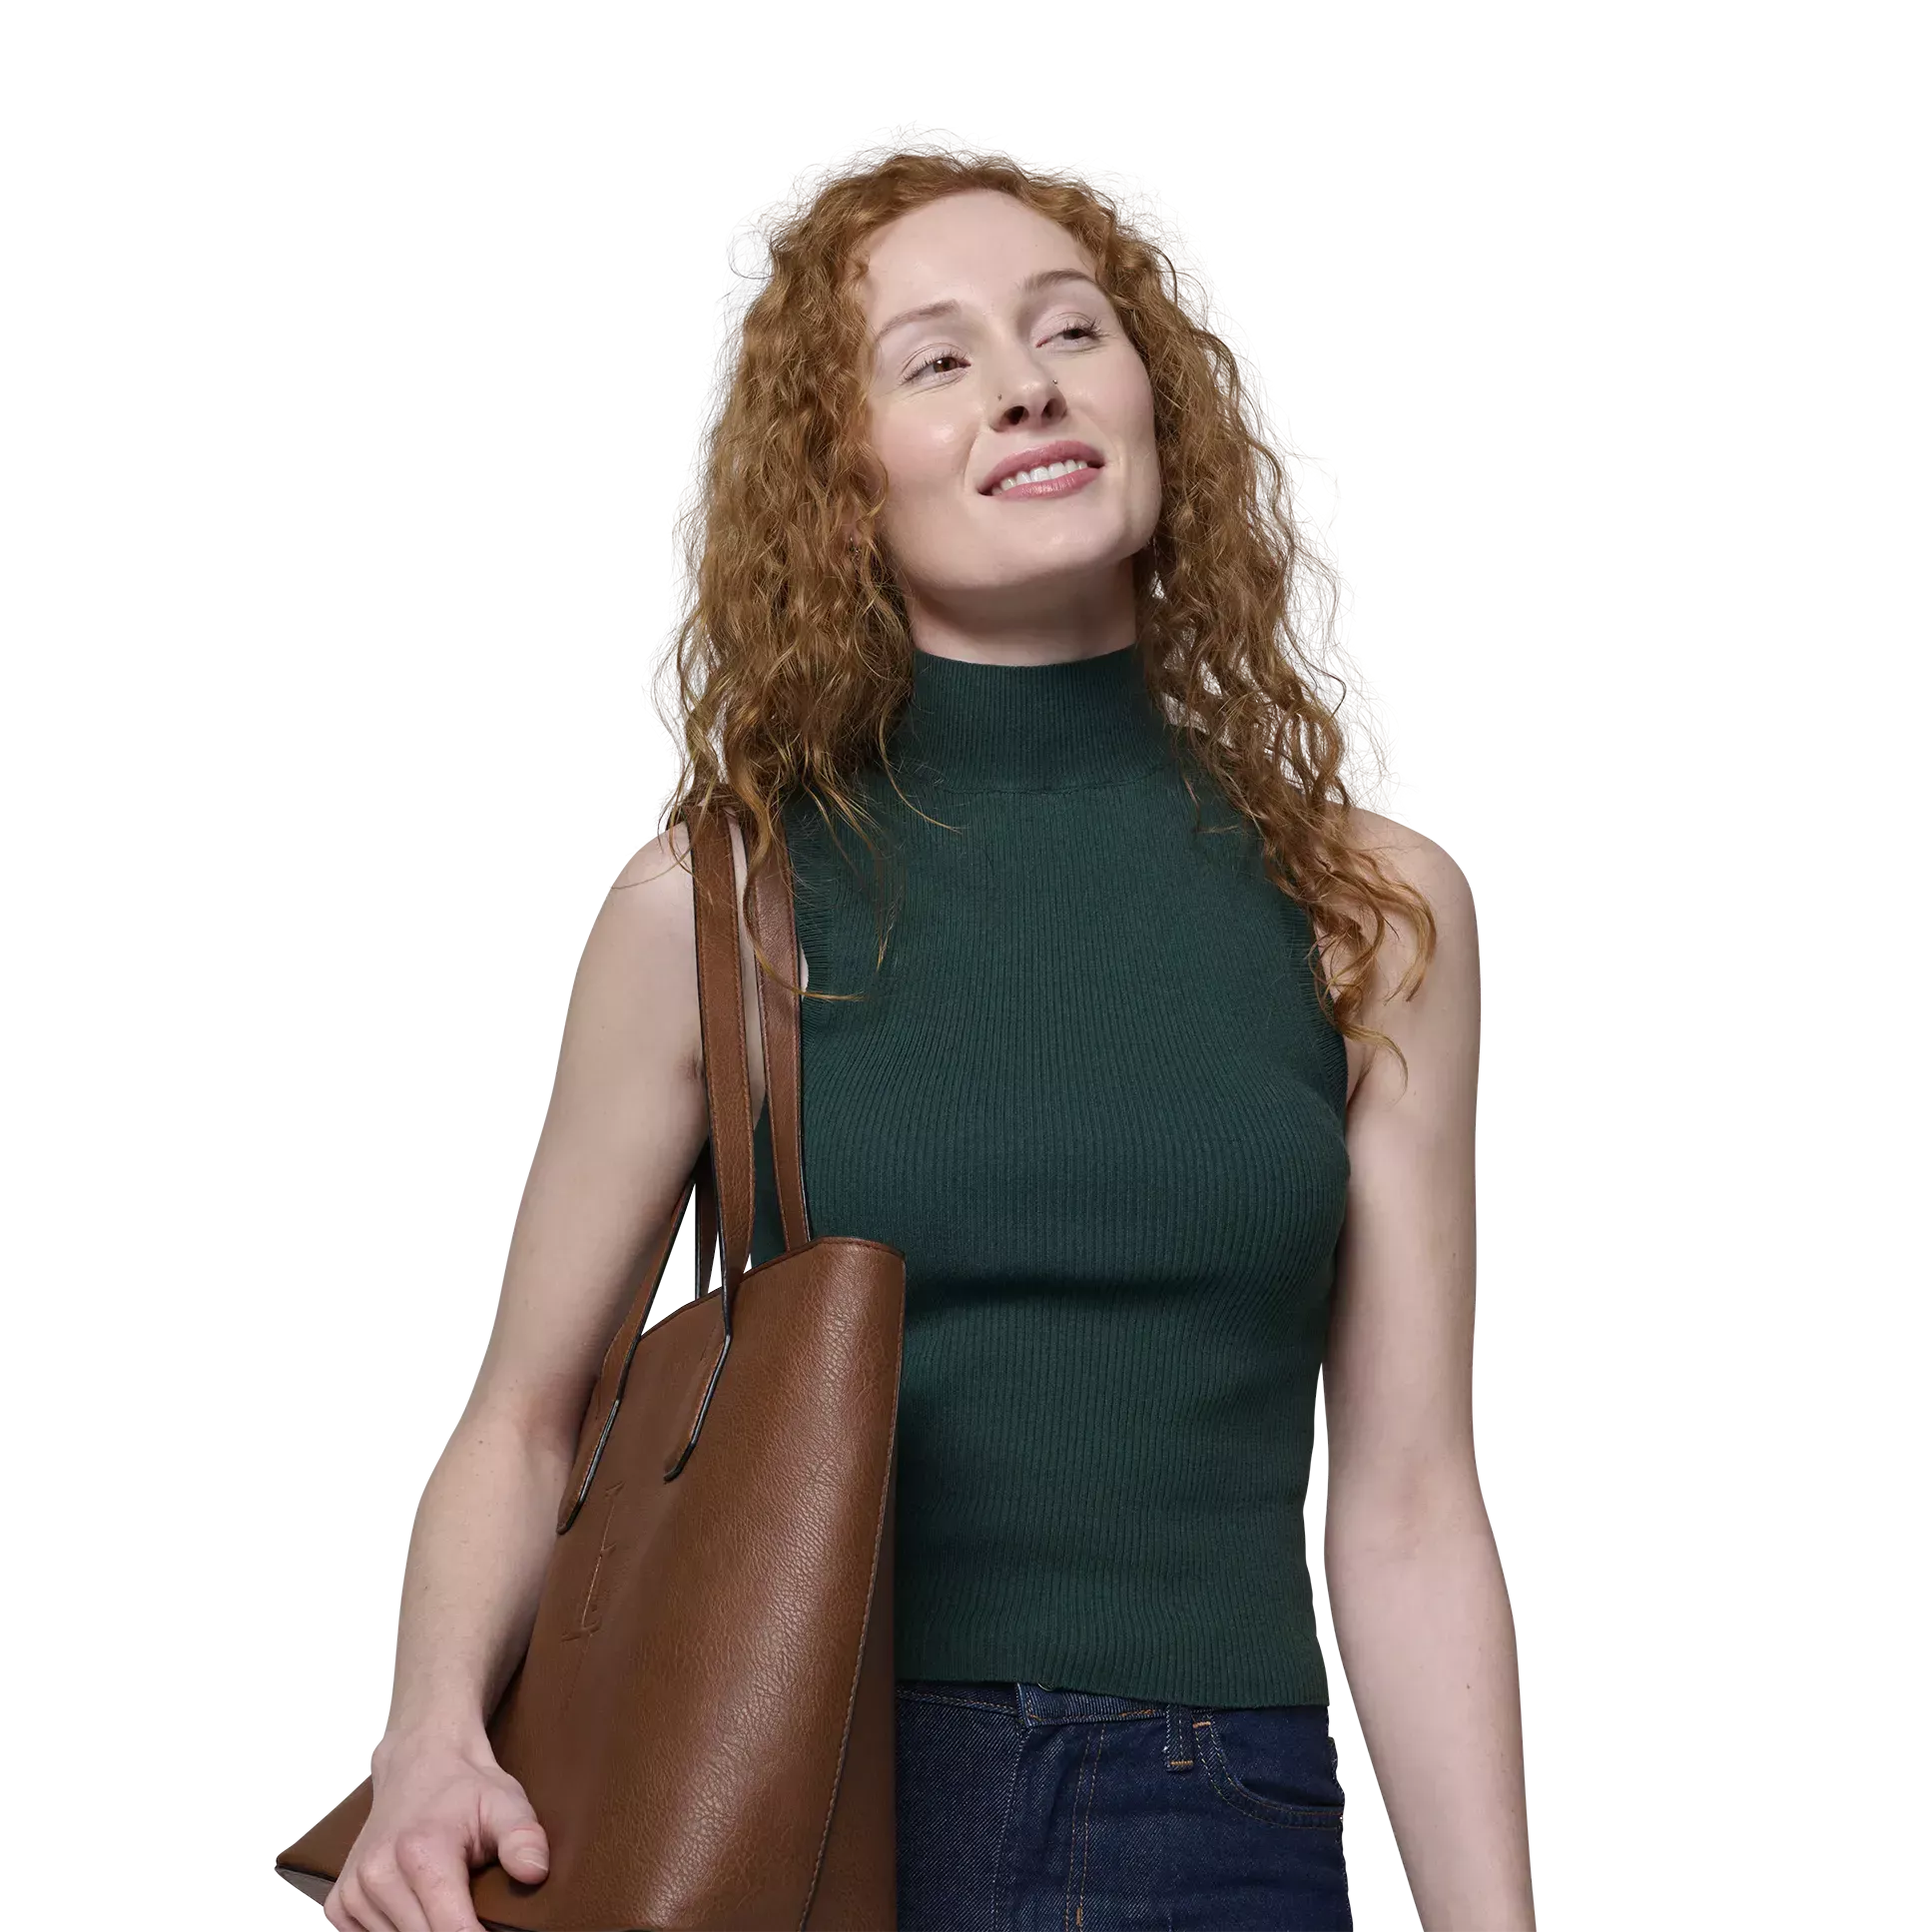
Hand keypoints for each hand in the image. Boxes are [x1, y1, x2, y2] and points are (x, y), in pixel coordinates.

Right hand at [322, 1735, 550, 1931]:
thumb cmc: (467, 1789)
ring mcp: (354, 1890)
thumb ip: (524, 1838)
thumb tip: (535, 1873)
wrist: (418, 1763)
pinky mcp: (339, 1903)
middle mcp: (379, 1873)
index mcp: (421, 1851)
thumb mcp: (506, 1802)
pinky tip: (415, 1914)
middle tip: (478, 1922)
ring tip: (448, 1908)